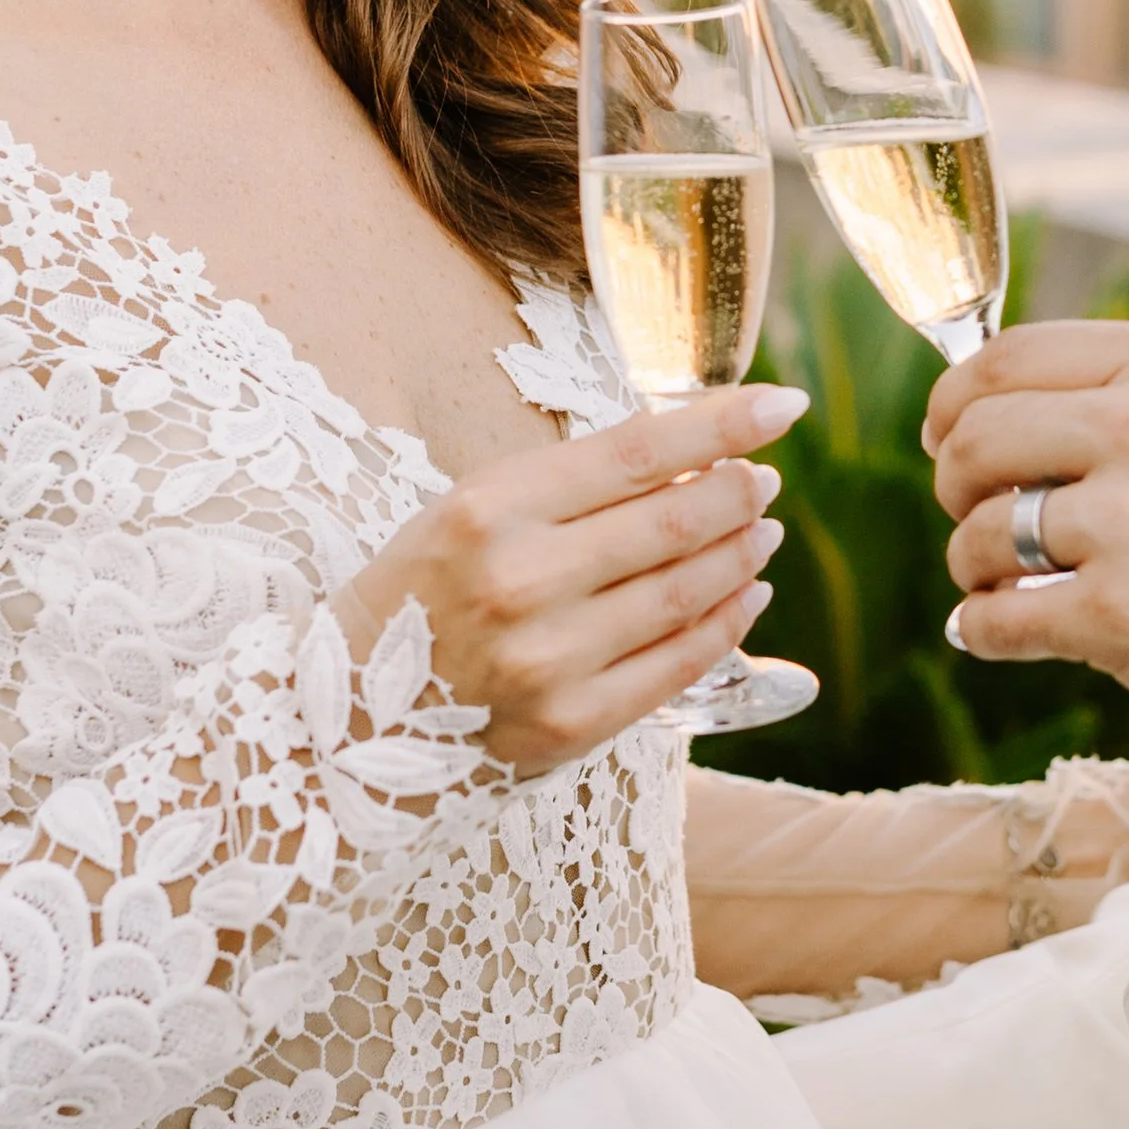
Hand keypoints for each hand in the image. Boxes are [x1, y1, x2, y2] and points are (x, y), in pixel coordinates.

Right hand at [338, 383, 807, 773]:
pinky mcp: (571, 723)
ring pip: (686, 592)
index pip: (636, 452)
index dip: (723, 424)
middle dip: (739, 493)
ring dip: (740, 555)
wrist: (348, 718)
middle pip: (674, 522)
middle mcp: (522, 580)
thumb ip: (569, 488)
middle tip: (764, 480)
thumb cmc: (421, 596)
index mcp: (490, 508)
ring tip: (760, 531)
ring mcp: (550, 658)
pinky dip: (725, 623)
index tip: (780, 405)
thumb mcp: (469, 512)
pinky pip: (677, 664)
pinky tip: (746, 596)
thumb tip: (690, 458)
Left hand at [924, 322, 1128, 732]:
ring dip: (975, 565)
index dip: (954, 401)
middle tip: (972, 514)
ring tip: (1002, 583)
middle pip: (977, 440)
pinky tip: (989, 631)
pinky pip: (998, 619)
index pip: (1006, 359)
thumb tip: (1021, 416)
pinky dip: (981, 630)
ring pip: (980, 534)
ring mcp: (1126, 524)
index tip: (945, 433)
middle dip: (955, 485)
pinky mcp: (1121, 615)